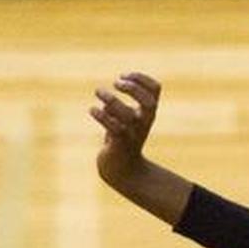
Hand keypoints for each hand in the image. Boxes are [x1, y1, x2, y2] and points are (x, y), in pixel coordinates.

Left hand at [91, 72, 160, 189]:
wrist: (122, 170)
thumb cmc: (122, 141)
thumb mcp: (123, 121)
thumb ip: (116, 107)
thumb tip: (106, 101)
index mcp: (147, 114)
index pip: (155, 89)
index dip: (141, 78)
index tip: (123, 76)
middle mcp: (144, 123)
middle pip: (149, 102)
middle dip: (132, 88)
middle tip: (116, 84)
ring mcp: (133, 134)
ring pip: (127, 114)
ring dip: (111, 99)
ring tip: (98, 92)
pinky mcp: (120, 144)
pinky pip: (114, 127)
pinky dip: (101, 115)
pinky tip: (92, 110)